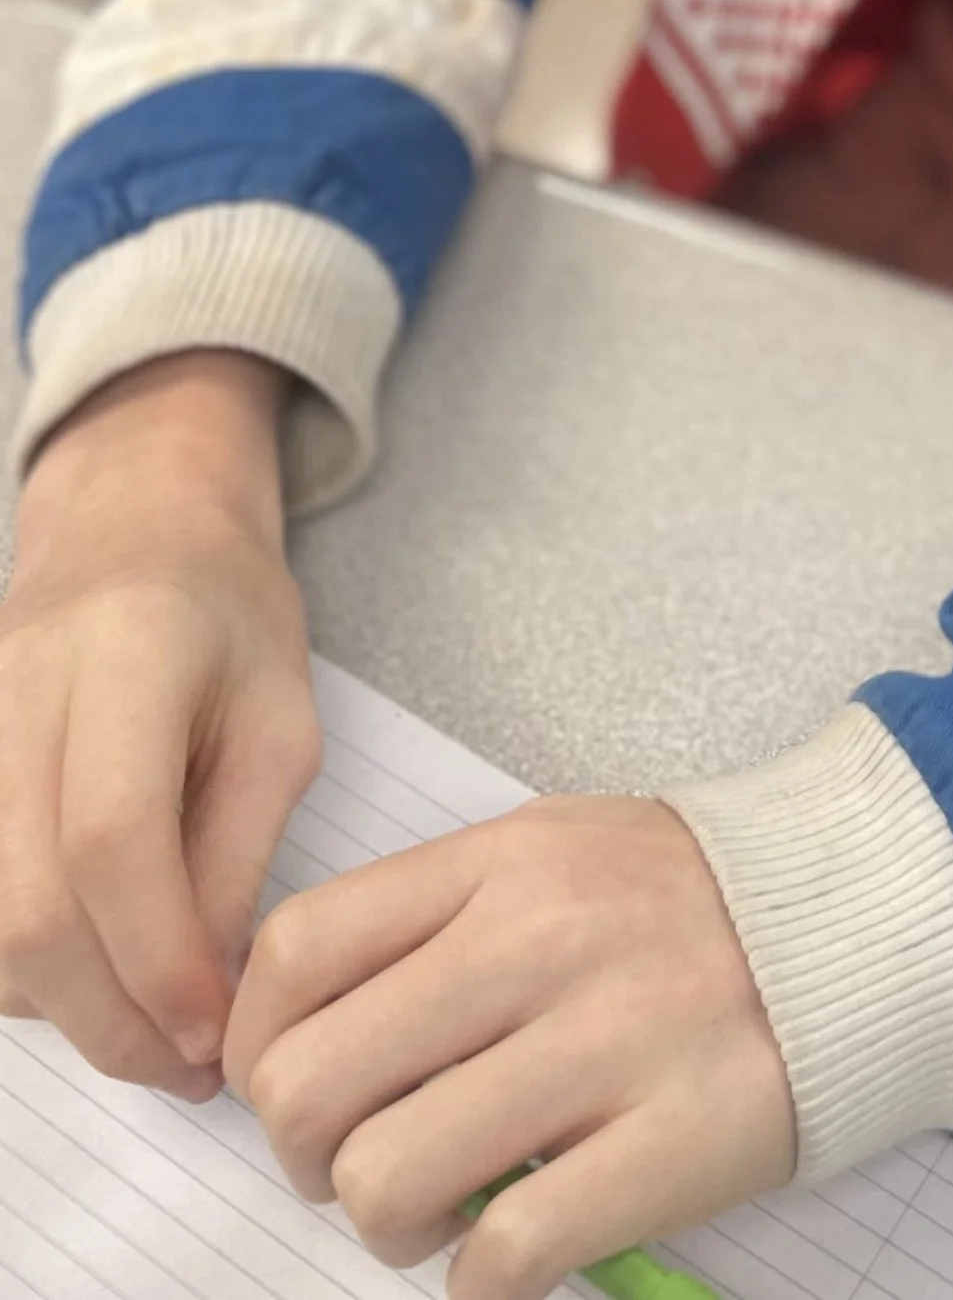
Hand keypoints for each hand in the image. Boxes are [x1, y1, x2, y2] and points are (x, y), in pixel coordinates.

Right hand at [0, 352, 317, 1096]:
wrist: (131, 531)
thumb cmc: (226, 618)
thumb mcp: (279, 719)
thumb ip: (238, 852)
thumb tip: (203, 995)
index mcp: (125, 656)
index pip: (112, 840)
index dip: (158, 959)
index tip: (213, 1033)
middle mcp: (17, 696)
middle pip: (28, 907)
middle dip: (109, 1017)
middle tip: (184, 1068)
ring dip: (65, 1006)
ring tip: (151, 1022)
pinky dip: (23, 971)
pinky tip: (94, 969)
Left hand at [226, 794, 797, 1299]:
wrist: (868, 919)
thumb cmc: (691, 900)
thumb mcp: (557, 851)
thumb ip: (437, 918)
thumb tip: (304, 1033)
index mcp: (504, 863)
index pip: (297, 953)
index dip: (252, 1044)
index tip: (281, 1085)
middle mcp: (540, 942)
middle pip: (311, 1085)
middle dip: (307, 1157)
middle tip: (363, 1160)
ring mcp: (607, 1043)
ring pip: (386, 1178)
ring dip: (389, 1227)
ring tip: (444, 1210)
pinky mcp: (669, 1143)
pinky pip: (506, 1252)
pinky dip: (481, 1281)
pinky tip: (511, 1252)